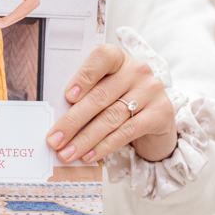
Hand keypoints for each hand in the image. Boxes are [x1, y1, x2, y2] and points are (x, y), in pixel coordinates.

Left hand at [46, 45, 175, 164]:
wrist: (157, 118)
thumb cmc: (121, 101)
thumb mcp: (106, 89)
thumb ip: (87, 94)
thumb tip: (57, 119)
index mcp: (120, 58)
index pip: (102, 58)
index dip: (84, 76)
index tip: (67, 97)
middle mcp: (138, 71)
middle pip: (100, 96)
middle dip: (73, 121)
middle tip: (54, 140)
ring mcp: (151, 91)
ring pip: (111, 117)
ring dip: (85, 139)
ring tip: (67, 153)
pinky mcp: (160, 113)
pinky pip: (127, 132)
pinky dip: (104, 146)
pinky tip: (89, 156)